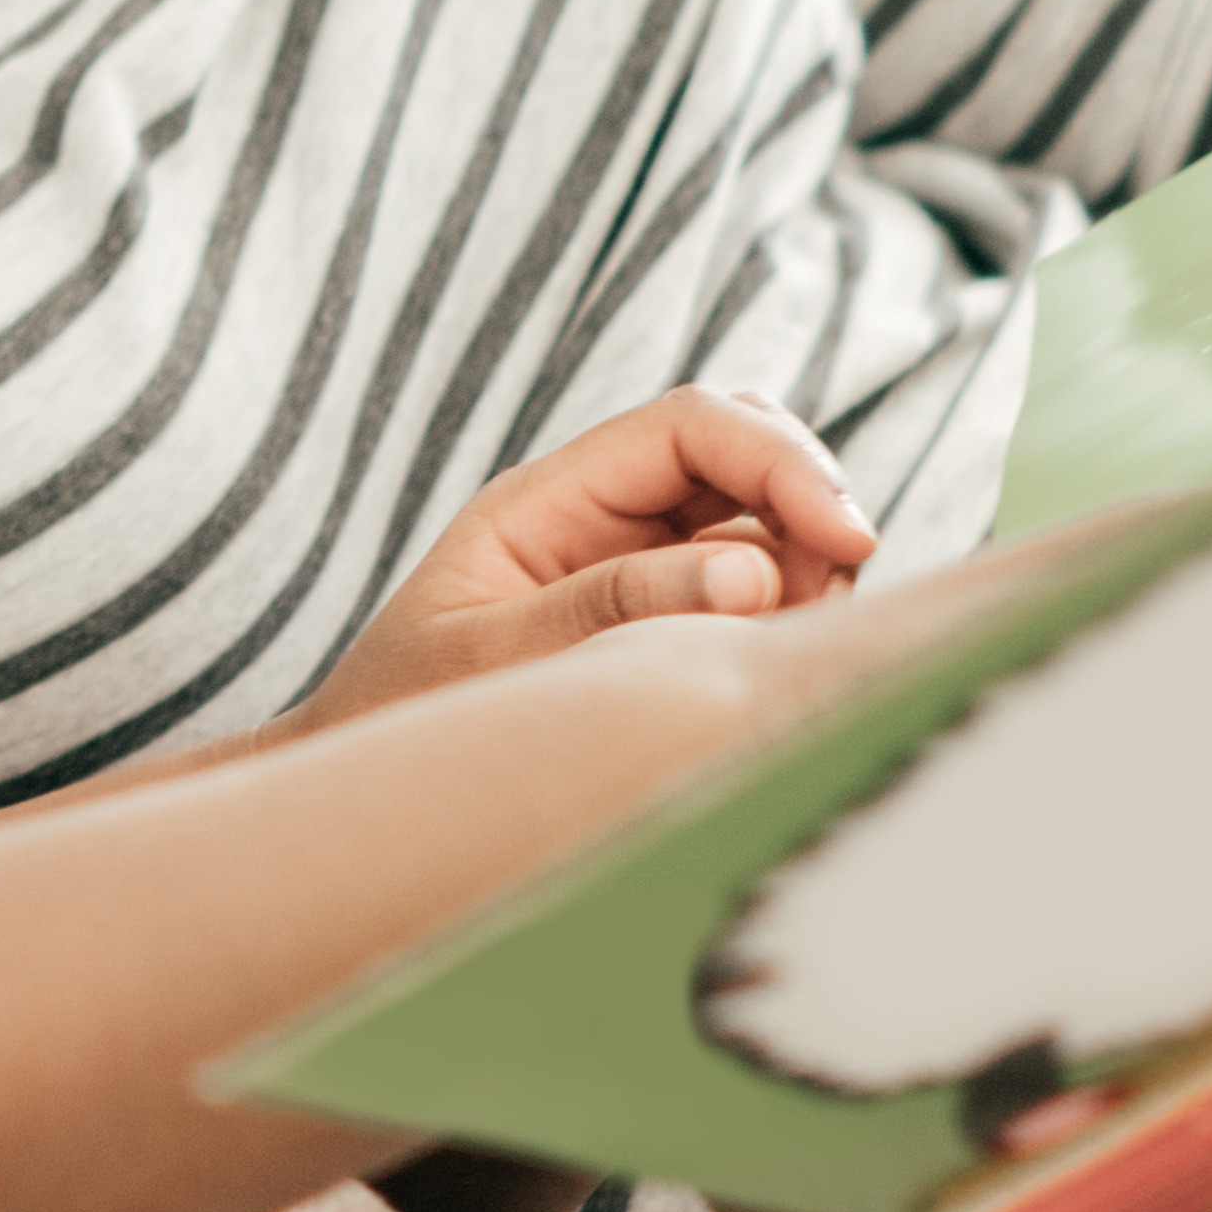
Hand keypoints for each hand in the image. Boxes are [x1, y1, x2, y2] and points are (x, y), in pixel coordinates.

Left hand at [291, 390, 878, 731]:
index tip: (847, 535)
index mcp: (546, 500)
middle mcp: (601, 515)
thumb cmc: (401, 719)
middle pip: (743, 448)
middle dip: (809, 500)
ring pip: (764, 519)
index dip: (781, 461)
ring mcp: (638, 566)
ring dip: (809, 565)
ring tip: (789, 646)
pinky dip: (788, 616)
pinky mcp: (664, 621)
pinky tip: (772, 668)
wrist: (364, 786)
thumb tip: (752, 572)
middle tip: (836, 591)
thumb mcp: (487, 663)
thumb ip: (607, 612)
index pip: (690, 426)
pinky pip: (755, 589)